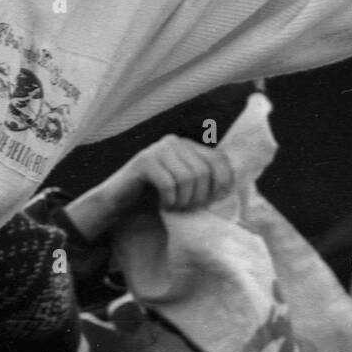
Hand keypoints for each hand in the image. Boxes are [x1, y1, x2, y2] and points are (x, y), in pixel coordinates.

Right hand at [108, 134, 235, 213]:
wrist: (118, 202)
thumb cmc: (154, 197)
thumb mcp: (184, 186)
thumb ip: (203, 180)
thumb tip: (233, 188)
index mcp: (188, 146)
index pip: (218, 159)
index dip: (223, 181)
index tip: (215, 201)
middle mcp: (174, 142)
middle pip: (203, 171)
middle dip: (200, 196)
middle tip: (188, 209)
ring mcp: (158, 149)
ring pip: (188, 178)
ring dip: (184, 200)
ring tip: (176, 207)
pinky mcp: (144, 161)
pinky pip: (168, 183)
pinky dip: (169, 199)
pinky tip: (164, 205)